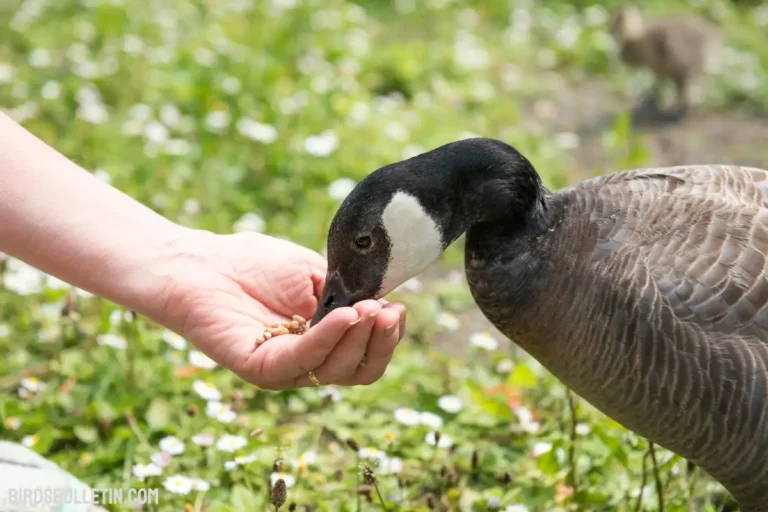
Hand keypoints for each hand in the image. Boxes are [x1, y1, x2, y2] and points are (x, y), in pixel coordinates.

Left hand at [155, 230, 406, 389]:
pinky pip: (303, 360)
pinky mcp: (261, 369)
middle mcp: (308, 360)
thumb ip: (346, 290)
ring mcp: (285, 369)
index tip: (397, 308)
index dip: (387, 336)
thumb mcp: (315, 273)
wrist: (201, 262)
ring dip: (359, 339)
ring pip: (336, 371)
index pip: (365, 353)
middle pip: (358, 371)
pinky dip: (328, 338)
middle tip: (388, 312)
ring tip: (367, 309)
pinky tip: (345, 315)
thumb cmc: (254, 264)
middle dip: (381, 343)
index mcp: (324, 340)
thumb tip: (383, 301)